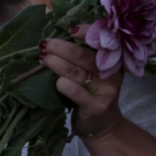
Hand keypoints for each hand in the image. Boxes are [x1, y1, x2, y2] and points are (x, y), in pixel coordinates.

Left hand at [39, 25, 124, 140]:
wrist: (104, 125)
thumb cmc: (94, 94)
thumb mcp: (96, 73)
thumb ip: (84, 56)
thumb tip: (57, 37)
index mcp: (113, 60)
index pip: (101, 41)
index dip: (86, 32)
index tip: (70, 29)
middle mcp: (112, 73)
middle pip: (84, 56)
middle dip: (61, 47)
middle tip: (45, 44)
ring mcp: (106, 91)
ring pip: (77, 72)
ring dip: (57, 63)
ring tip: (43, 58)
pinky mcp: (96, 106)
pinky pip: (76, 92)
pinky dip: (63, 85)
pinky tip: (56, 82)